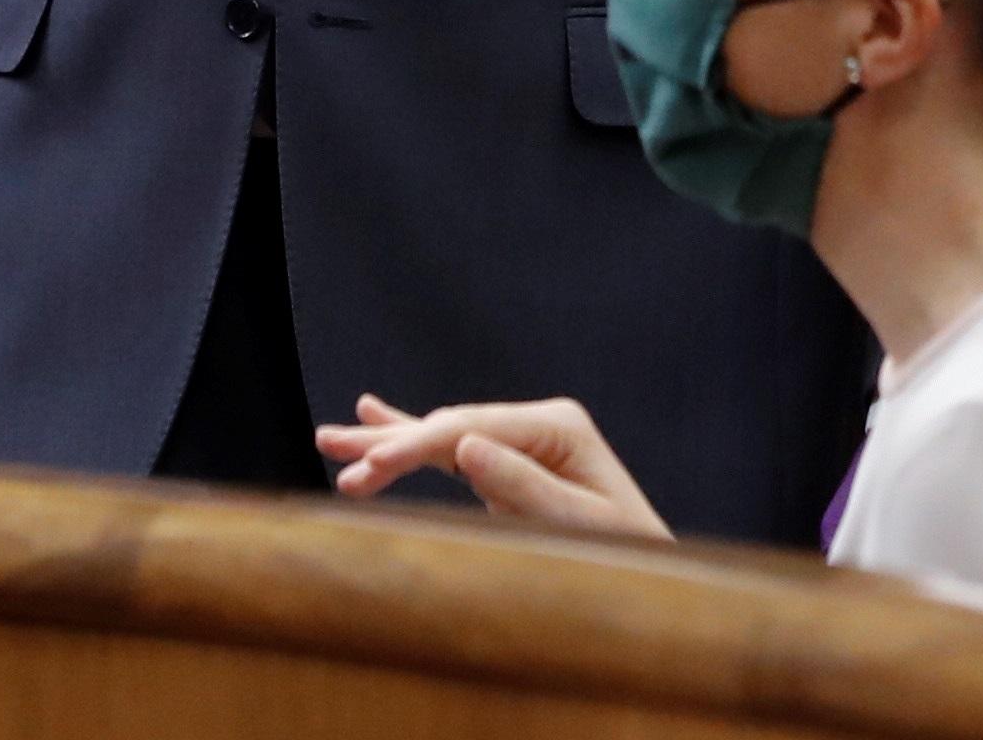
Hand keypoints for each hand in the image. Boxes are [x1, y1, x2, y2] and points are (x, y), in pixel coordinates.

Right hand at [316, 393, 672, 540]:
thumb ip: (522, 486)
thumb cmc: (623, 553)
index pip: (469, 427)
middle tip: (340, 464)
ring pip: (443, 433)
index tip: (370, 469)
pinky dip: (412, 437)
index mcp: (559, 424)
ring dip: (388, 438)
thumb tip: (463, 447)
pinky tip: (372, 413)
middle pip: (451, 425)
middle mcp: (540, 421)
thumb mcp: (577, 525)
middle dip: (393, 446)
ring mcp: (525, 437)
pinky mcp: (511, 458)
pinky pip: (452, 446)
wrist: (650, 570)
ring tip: (332, 438)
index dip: (414, 445)